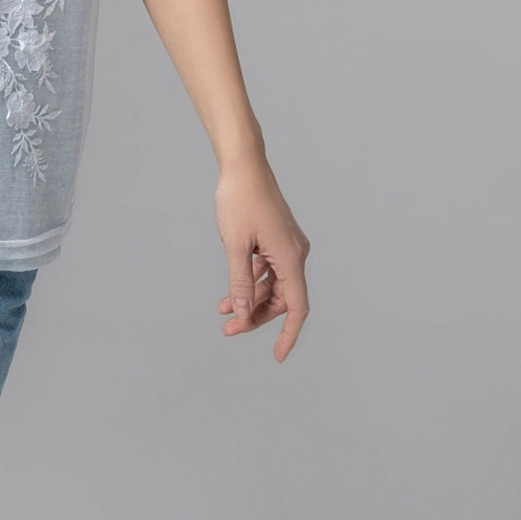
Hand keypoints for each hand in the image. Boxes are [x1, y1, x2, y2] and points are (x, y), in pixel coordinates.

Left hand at [213, 158, 310, 361]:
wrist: (243, 163)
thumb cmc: (239, 199)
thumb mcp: (235, 244)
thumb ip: (239, 281)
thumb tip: (242, 312)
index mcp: (291, 257)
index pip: (297, 307)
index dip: (288, 334)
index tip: (278, 356)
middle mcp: (295, 252)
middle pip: (282, 298)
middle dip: (256, 316)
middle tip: (229, 329)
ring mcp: (287, 244)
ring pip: (273, 284)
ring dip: (250, 299)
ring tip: (223, 311)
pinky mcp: (277, 237)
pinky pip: (268, 268)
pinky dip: (251, 280)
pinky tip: (231, 289)